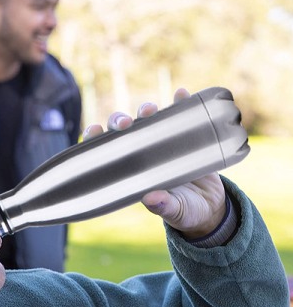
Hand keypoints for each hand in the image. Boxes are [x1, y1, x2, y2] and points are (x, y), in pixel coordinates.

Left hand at [82, 88, 226, 238]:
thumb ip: (163, 206)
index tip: (93, 130)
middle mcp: (143, 154)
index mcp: (131, 172)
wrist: (212, 208)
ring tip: (150, 109)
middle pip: (125, 130)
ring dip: (146, 109)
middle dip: (120, 120)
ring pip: (149, 119)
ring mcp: (163, 143)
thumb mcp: (174, 212)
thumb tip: (150, 198)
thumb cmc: (185, 212)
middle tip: (126, 123)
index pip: (107, 151)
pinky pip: (181, 115)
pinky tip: (181, 94)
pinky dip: (181, 103)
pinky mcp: (186, 137)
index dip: (96, 138)